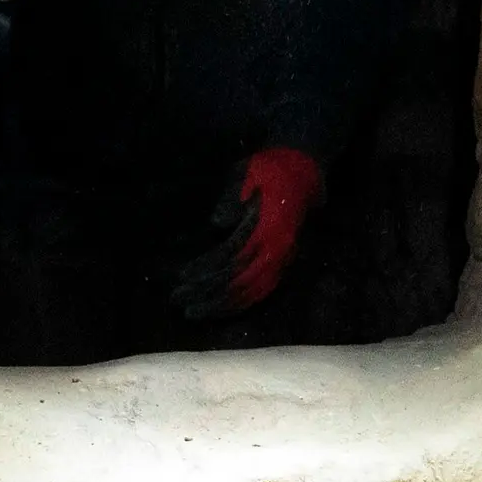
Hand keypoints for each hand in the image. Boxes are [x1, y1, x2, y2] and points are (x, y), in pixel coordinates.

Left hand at [169, 148, 323, 319]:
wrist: (303, 171)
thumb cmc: (269, 170)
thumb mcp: (248, 173)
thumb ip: (231, 198)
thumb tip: (216, 225)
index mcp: (268, 227)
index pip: (232, 257)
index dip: (206, 269)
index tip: (182, 276)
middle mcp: (277, 250)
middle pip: (238, 281)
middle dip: (207, 293)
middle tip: (179, 300)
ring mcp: (282, 259)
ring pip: (250, 292)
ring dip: (221, 305)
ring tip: (195, 311)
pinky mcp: (282, 264)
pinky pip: (262, 292)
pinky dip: (240, 303)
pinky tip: (222, 309)